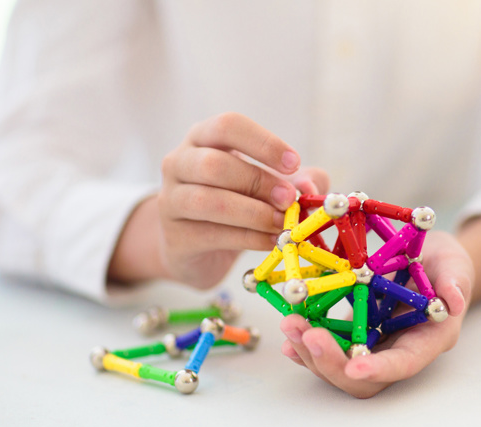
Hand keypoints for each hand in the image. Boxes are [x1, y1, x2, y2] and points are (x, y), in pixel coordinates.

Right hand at [108, 112, 328, 286]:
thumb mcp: (272, 185)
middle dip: (259, 182)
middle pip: (215, 164)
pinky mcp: (175, 237)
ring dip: (253, 213)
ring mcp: (170, 199)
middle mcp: (179, 162)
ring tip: (281, 224)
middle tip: (288, 199)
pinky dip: (248, 239)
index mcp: (203, 138)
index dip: (263, 143)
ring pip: (208, 201)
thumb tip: (311, 188)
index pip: (228, 126)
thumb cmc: (237, 203)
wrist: (194, 247)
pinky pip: (212, 235)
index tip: (294, 163)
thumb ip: (300, 180)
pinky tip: (271, 242)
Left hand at [280, 230, 473, 397]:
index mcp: (427, 339)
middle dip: (332, 363)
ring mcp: (371, 343)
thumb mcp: (455, 263)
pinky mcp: (351, 331)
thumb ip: (456, 281)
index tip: (354, 367)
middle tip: (307, 335)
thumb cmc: (444, 263)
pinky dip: (305, 342)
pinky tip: (289, 330)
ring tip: (289, 324)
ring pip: (339, 365)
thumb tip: (454, 300)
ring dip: (310, 351)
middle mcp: (396, 349)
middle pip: (363, 379)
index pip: (404, 364)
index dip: (380, 369)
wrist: (426, 258)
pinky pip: (327, 345)